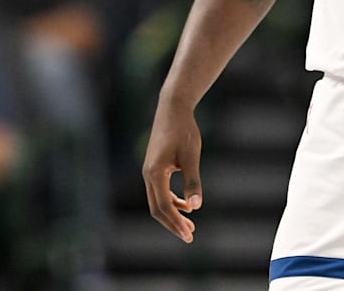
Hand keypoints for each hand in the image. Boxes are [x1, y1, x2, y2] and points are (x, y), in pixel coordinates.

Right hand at [141, 97, 203, 242]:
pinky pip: (160, 191)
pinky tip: (186, 205)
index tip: (189, 235)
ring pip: (157, 201)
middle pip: (157, 209)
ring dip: (173, 214)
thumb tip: (195, 207)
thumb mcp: (191, 156)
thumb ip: (192, 181)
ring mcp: (149, 171)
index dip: (176, 222)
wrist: (173, 108)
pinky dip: (172, 201)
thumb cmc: (184, 130)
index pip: (164, 206)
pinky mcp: (154, 167)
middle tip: (190, 236)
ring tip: (191, 225)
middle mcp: (147, 175)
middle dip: (173, 224)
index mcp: (154, 173)